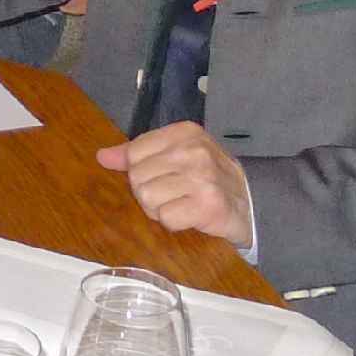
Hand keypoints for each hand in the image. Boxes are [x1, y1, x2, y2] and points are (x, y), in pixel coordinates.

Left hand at [99, 123, 254, 249]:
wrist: (253, 204)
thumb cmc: (208, 179)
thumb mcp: (177, 156)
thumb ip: (138, 154)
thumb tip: (102, 156)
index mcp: (184, 132)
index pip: (134, 153)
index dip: (141, 172)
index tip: (164, 176)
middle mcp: (193, 150)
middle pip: (137, 178)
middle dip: (150, 193)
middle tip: (175, 195)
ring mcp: (202, 177)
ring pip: (147, 198)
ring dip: (161, 210)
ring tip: (182, 205)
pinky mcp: (208, 204)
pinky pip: (166, 218)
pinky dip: (175, 223)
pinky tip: (191, 216)